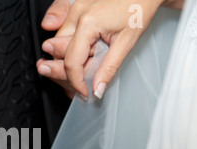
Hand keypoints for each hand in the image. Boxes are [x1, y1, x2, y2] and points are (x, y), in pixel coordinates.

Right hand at [39, 0, 163, 98]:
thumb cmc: (138, 8)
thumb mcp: (126, 42)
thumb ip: (108, 68)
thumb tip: (97, 88)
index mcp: (87, 23)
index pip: (71, 62)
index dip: (75, 81)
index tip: (84, 92)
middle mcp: (76, 14)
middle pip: (59, 53)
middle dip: (68, 70)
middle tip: (81, 82)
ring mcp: (74, 10)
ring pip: (58, 43)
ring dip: (68, 58)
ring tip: (86, 65)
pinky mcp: (76, 9)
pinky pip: (64, 33)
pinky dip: (70, 47)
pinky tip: (83, 53)